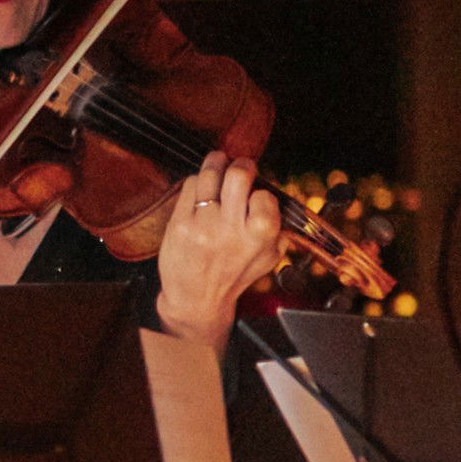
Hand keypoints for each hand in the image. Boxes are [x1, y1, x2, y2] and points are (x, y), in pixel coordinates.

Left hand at [155, 152, 284, 350]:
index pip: (265, 194)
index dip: (260, 192)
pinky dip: (197, 182)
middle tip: (241, 167)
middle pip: (238, 175)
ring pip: (210, 173)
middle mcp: (232, 229)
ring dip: (217, 162)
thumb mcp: (269, 259)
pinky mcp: (180, 223)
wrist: (197, 299)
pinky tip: (201, 190)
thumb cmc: (234, 275)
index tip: (256, 195)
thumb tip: (279, 197)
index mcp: (260, 237)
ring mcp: (204, 225)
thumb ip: (280, 230)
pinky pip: (190, 185)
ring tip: (219, 163)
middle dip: (241, 165)